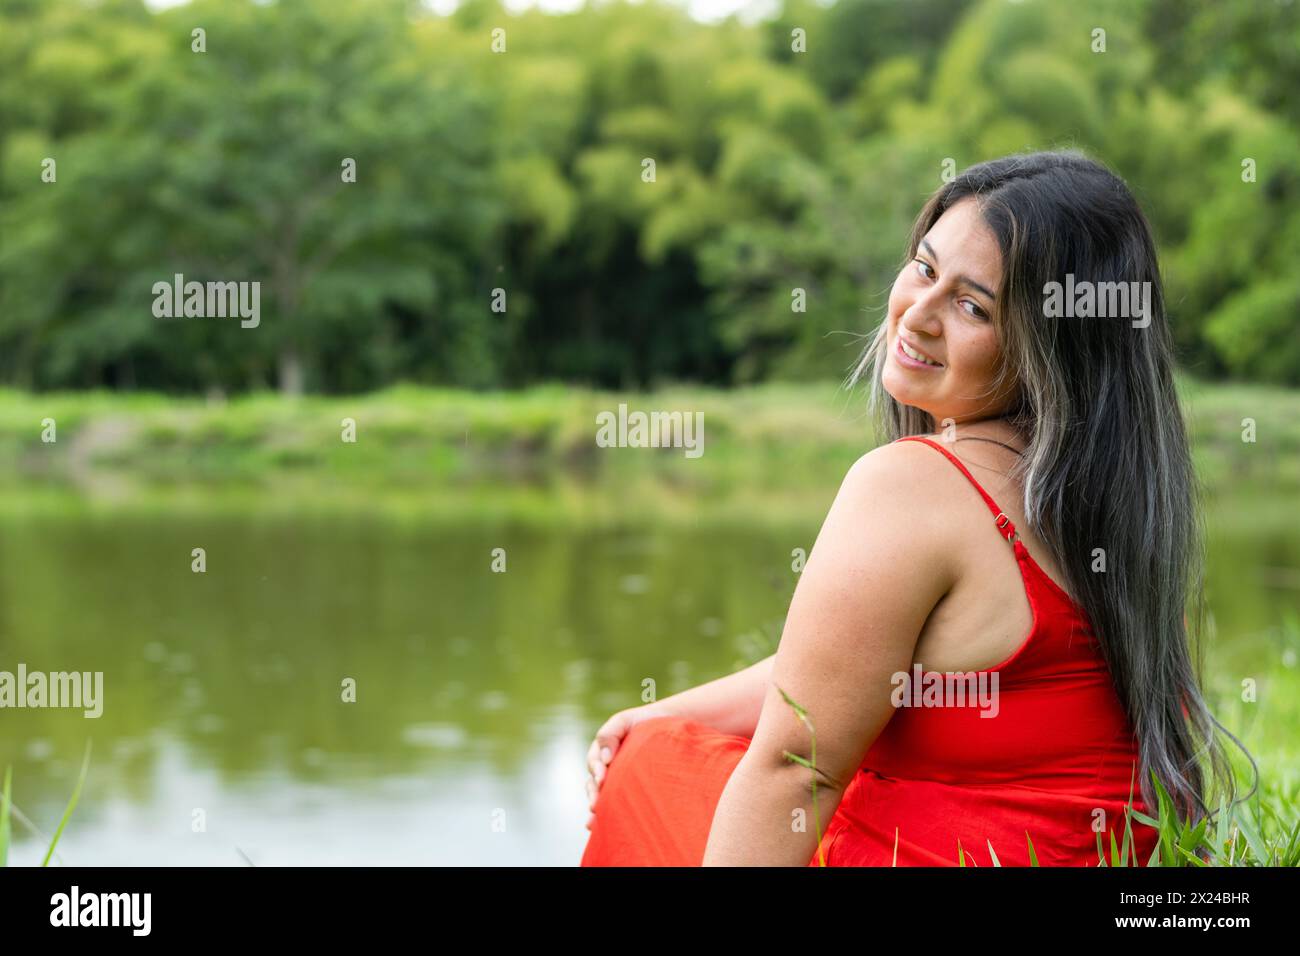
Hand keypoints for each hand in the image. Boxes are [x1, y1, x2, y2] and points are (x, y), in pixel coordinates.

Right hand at [584, 706, 668, 830]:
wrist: (668, 726)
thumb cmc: (645, 722)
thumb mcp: (624, 721)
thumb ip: (609, 733)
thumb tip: (604, 759)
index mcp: (603, 751)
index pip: (594, 762)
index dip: (597, 771)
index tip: (602, 777)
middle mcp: (607, 767)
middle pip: (593, 782)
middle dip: (593, 793)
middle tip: (595, 805)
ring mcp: (616, 779)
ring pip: (600, 794)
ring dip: (596, 806)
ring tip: (596, 816)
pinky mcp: (625, 790)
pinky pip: (611, 802)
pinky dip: (602, 815)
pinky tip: (596, 826)